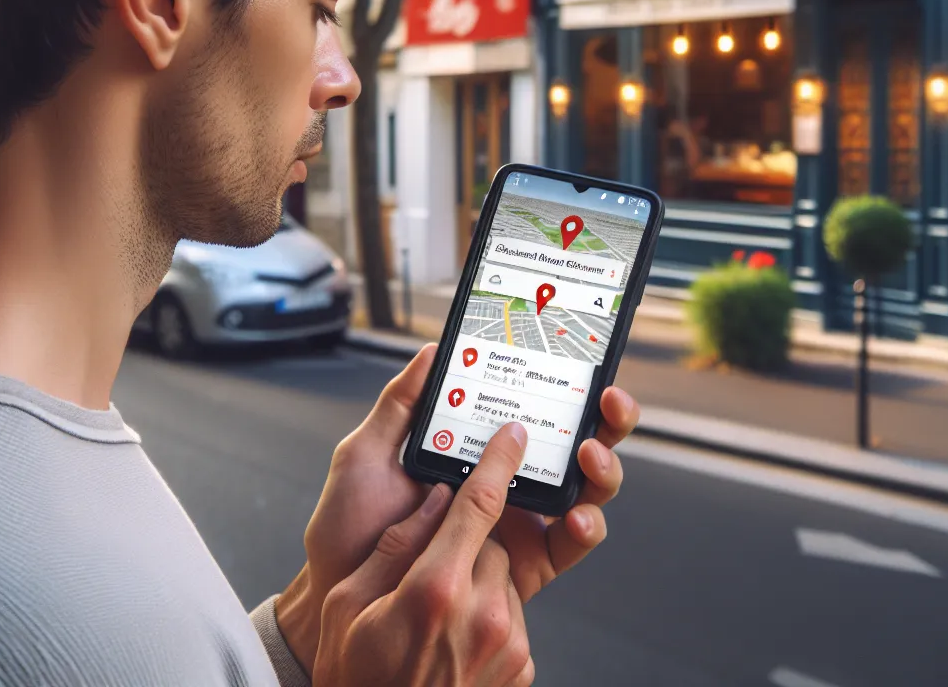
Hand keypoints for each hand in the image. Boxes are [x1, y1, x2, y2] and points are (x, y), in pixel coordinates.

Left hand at [277, 344, 639, 662]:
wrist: (340, 594)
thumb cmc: (348, 528)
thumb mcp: (366, 455)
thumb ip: (400, 405)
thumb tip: (431, 352)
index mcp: (476, 452)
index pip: (534, 413)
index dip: (569, 390)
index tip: (583, 368)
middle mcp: (507, 484)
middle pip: (575, 448)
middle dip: (606, 423)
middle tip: (607, 404)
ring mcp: (518, 524)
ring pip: (585, 494)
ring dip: (601, 472)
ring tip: (588, 456)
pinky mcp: (523, 566)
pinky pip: (569, 547)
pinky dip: (586, 529)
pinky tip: (577, 517)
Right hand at [312, 423, 534, 686]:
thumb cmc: (355, 675)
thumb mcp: (350, 605)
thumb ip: (394, 547)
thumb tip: (431, 502)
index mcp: (436, 590)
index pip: (479, 507)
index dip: (498, 463)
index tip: (513, 435)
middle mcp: (484, 615)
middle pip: (493, 543)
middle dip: (469, 542)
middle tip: (432, 565)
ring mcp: (509, 645)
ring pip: (505, 579)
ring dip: (479, 580)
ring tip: (436, 614)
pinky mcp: (523, 667)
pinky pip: (512, 616)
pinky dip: (488, 614)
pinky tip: (451, 638)